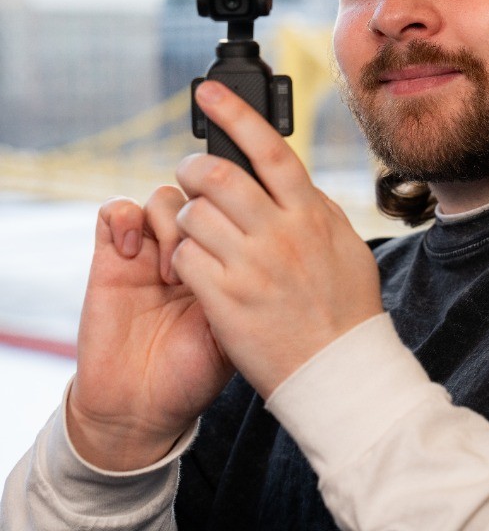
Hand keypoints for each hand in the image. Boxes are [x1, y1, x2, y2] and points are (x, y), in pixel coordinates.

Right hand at [67, 189, 233, 470]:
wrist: (142, 408)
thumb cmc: (196, 372)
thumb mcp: (238, 326)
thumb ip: (249, 281)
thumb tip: (266, 238)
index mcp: (229, 258)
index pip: (239, 206)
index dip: (241, 208)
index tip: (245, 237)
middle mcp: (193, 247)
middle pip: (205, 192)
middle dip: (208, 212)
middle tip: (208, 255)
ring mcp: (151, 249)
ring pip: (166, 196)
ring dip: (170, 224)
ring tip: (172, 276)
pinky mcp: (111, 257)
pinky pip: (115, 210)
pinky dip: (124, 218)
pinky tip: (132, 253)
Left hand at [172, 80, 382, 397]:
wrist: (338, 369)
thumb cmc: (344, 305)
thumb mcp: (344, 244)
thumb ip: (315, 208)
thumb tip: (289, 181)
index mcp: (311, 213)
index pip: (270, 149)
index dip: (236, 113)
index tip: (209, 92)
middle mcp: (280, 234)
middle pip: (219, 174)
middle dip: (195, 167)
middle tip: (193, 175)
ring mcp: (251, 267)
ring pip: (193, 214)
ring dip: (187, 216)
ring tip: (198, 229)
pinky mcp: (225, 301)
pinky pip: (186, 258)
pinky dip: (184, 255)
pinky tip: (197, 265)